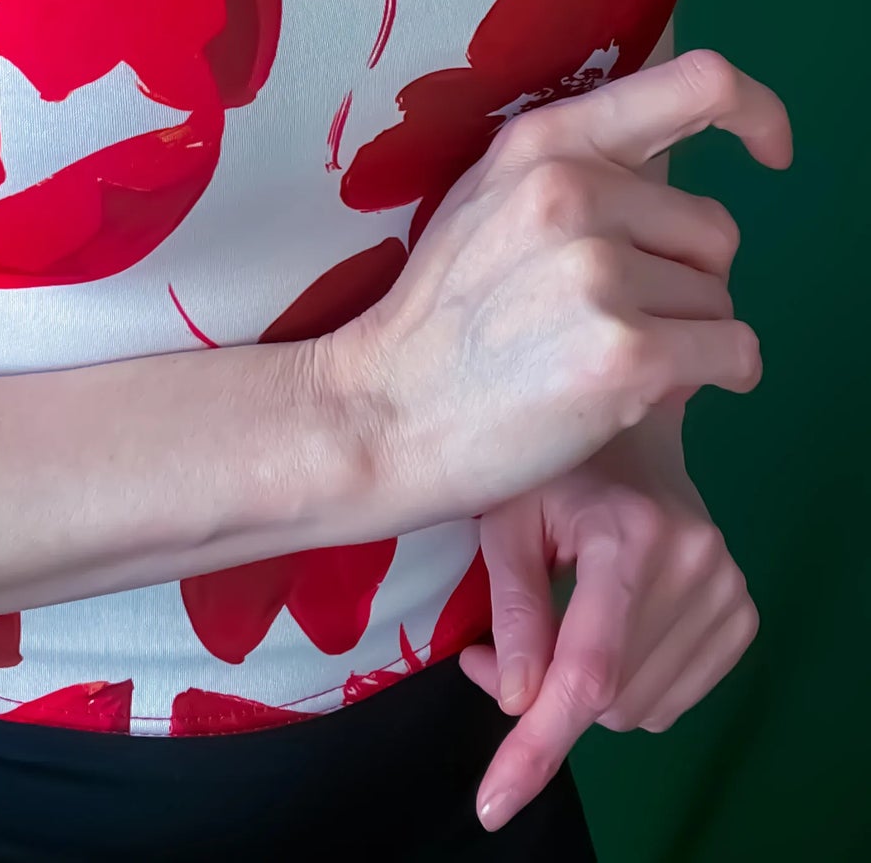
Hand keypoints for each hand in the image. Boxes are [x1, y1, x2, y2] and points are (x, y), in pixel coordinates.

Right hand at [321, 49, 791, 529]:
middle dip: (682, 277)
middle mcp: (575, 191)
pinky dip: (714, 377)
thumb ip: (575, 161)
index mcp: (545, 140)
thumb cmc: (442, 313)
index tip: (770, 151)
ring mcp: (600, 272)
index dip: (756, 111)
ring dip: (685, 334)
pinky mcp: (628, 353)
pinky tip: (645, 389)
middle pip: (715, 228)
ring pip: (722, 298)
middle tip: (605, 315)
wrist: (381, 412)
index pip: (696, 83)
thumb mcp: (488, 196)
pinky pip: (737, 354)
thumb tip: (677, 136)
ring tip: (597, 353)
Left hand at [460, 409, 758, 831]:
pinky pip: (670, 702)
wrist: (633, 436)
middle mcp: (693, 565)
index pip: (586, 669)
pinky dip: (626, 688)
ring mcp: (727, 591)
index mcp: (629, 536)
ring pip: (636, 710)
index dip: (538, 744)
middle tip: (503, 649)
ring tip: (555, 628)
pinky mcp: (742, 615)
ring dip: (584, 693)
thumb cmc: (554, 472)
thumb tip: (519, 701)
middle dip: (543, 695)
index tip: (497, 803)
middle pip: (607, 699)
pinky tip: (608, 631)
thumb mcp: (507, 518)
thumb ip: (514, 606)